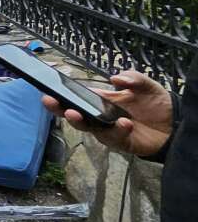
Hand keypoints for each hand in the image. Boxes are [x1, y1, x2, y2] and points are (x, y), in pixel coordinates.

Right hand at [40, 70, 171, 157]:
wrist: (175, 124)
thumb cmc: (156, 103)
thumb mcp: (146, 85)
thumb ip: (132, 78)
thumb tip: (115, 79)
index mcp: (101, 100)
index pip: (77, 96)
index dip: (60, 93)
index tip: (46, 89)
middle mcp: (100, 116)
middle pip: (74, 114)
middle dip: (59, 109)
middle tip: (50, 102)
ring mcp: (109, 130)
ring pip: (89, 128)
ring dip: (80, 121)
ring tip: (75, 113)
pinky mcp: (121, 143)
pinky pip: (114, 138)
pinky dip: (118, 130)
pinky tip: (124, 123)